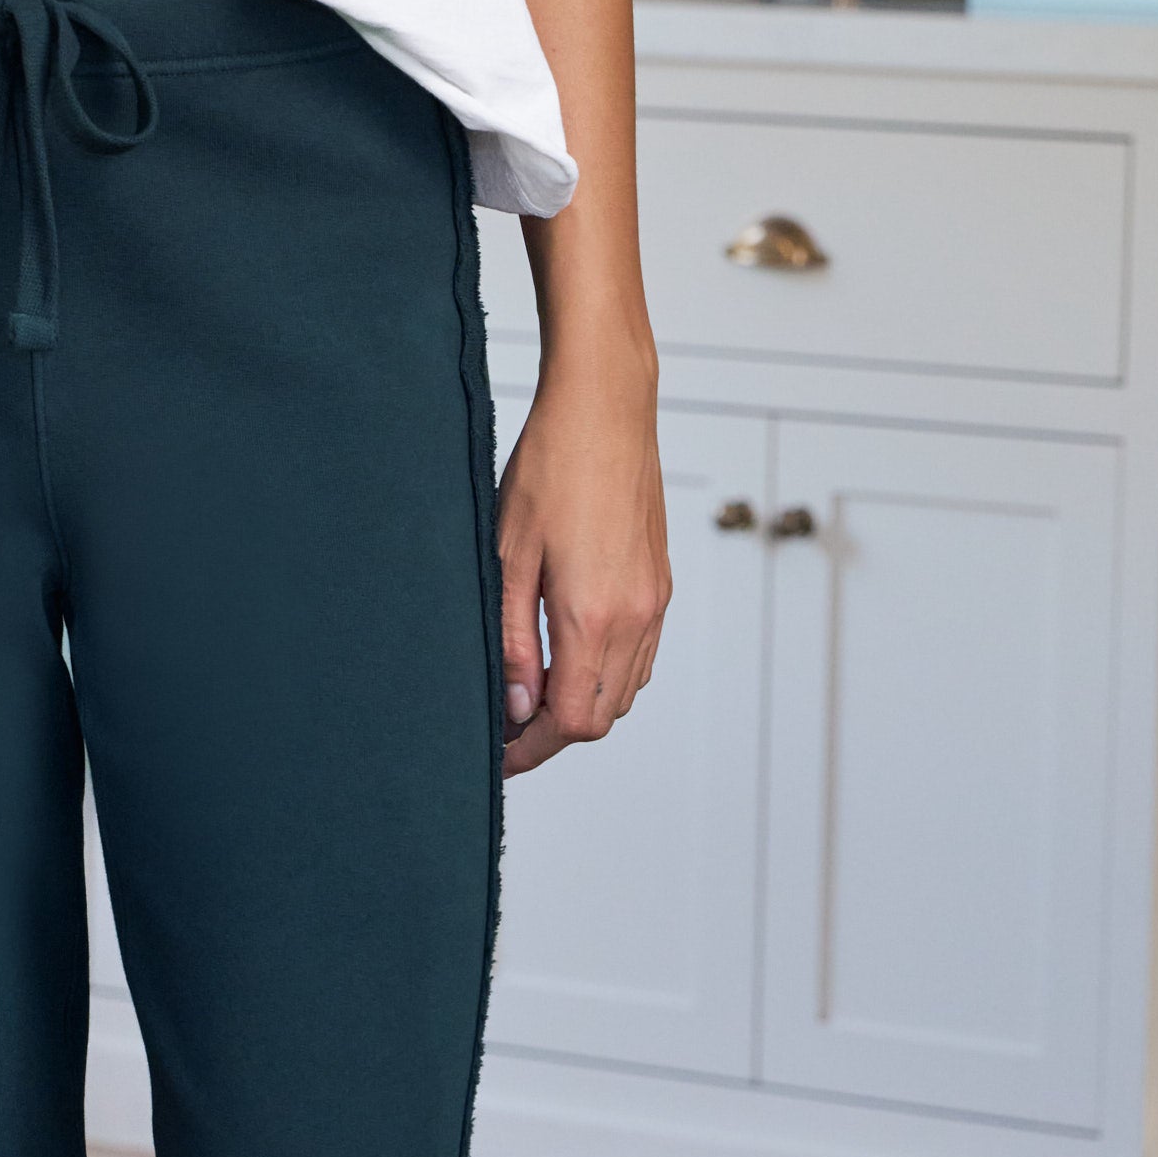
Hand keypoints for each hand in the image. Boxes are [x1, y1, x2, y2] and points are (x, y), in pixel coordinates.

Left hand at [496, 357, 670, 779]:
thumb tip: (517, 706)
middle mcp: (637, 617)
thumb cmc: (550, 467)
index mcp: (596, 617)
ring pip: (623, 691)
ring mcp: (654, 601)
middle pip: (600, 717)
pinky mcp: (659, 583)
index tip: (498, 750)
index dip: (531, 748)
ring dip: (580, 704)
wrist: (606, 407)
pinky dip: (604, 674)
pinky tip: (566, 653)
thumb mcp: (507, 560)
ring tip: (530, 689)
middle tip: (505, 722)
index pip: (571, 723)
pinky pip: (639, 656)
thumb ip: (514, 643)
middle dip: (552, 732)